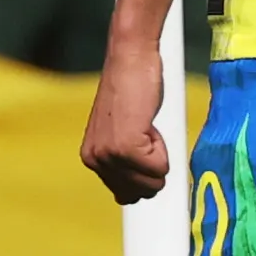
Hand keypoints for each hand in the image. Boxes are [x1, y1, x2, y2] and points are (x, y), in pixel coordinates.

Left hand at [79, 35, 170, 203]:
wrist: (131, 59)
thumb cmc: (132, 87)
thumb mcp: (123, 131)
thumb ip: (123, 162)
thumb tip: (133, 196)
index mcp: (92, 158)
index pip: (125, 194)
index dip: (143, 179)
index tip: (147, 161)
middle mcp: (96, 160)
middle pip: (142, 192)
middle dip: (154, 166)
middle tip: (146, 133)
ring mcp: (110, 155)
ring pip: (154, 180)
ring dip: (160, 154)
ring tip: (146, 126)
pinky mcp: (126, 147)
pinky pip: (161, 167)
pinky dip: (164, 145)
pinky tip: (148, 122)